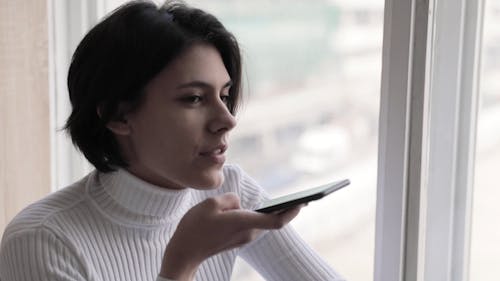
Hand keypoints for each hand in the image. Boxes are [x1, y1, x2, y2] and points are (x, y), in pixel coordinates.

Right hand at [159, 193, 301, 279]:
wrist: (184, 252)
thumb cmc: (195, 227)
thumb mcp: (211, 203)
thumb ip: (231, 199)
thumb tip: (239, 204)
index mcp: (244, 222)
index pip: (275, 219)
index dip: (291, 211)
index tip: (303, 202)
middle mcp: (248, 233)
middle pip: (271, 220)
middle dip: (286, 210)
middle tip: (303, 199)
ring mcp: (243, 238)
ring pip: (260, 221)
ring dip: (270, 213)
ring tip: (286, 202)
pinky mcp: (237, 240)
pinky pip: (250, 224)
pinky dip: (256, 217)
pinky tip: (259, 210)